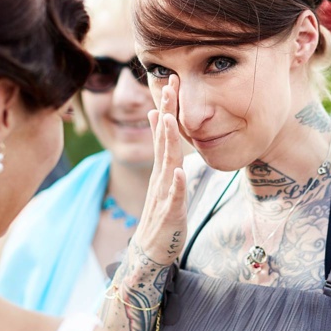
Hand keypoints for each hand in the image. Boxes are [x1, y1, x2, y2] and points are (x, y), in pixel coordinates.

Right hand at [134, 75, 187, 265]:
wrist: (151, 249)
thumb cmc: (162, 212)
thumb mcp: (164, 176)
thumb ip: (162, 149)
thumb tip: (160, 118)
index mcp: (162, 168)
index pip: (165, 132)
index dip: (168, 107)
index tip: (171, 81)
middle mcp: (161, 177)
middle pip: (165, 141)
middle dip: (168, 113)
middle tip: (170, 86)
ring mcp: (164, 194)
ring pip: (167, 164)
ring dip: (168, 142)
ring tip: (171, 120)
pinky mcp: (170, 214)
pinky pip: (174, 198)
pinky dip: (177, 185)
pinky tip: (179, 172)